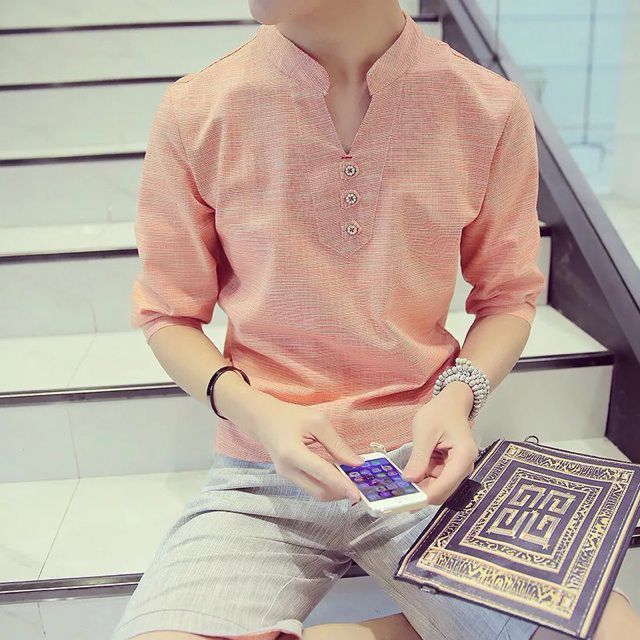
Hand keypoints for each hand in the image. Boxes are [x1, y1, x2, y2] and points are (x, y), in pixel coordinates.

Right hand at [250, 394, 364, 503]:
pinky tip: (337, 476)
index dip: (341, 484)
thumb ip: (337, 444)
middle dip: (341, 492)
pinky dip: (326, 485)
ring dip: (335, 490)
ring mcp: (286, 476)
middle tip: (360, 484)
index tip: (357, 494)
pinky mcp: (289, 478)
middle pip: (319, 492)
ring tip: (351, 479)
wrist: (262, 420)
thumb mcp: (317, 422)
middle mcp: (287, 470)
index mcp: (292, 452)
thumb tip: (356, 463)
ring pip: (316, 492)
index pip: (322, 473)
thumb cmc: (290, 416)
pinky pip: (311, 487)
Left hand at [401, 388, 478, 504]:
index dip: (425, 496)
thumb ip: (418, 458)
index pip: (445, 485)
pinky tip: (410, 475)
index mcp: (463, 456)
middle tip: (398, 495)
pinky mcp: (451, 468)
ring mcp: (458, 468)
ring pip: (438, 487)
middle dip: (421, 493)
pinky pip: (436, 479)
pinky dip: (423, 478)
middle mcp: (464, 466)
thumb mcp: (425, 432)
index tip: (406, 502)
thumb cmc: (439, 413)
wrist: (450, 404)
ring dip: (421, 486)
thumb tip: (409, 480)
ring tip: (401, 485)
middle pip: (443, 490)